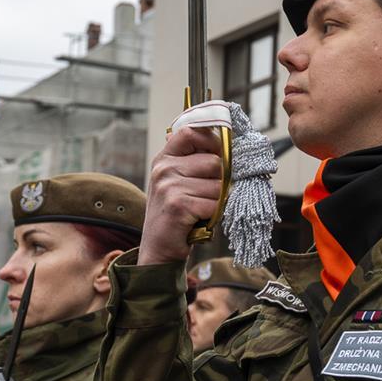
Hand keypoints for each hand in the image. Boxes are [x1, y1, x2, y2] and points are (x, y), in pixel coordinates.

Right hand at [138, 126, 223, 266]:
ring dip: (217, 201)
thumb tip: (222, 137)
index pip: (192, 131)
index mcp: (164, 158)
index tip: (219, 154)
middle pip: (215, 162)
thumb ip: (194, 160)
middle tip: (205, 197)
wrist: (159, 249)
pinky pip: (215, 204)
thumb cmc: (178, 213)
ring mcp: (169, 186)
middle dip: (219, 182)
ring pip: (218, 185)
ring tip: (200, 209)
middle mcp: (164, 168)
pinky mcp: (178, 205)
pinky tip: (198, 220)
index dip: (212, 140)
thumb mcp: (178, 181)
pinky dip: (213, 215)